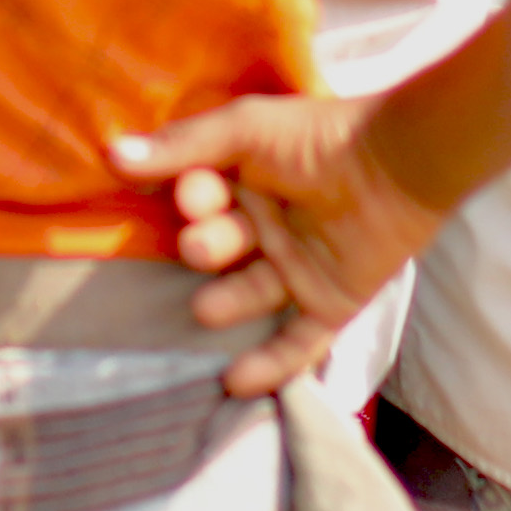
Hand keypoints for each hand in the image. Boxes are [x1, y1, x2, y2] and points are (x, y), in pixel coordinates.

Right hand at [114, 97, 434, 399]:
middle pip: (218, 249)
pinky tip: (234, 381)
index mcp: (246, 180)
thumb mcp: (246, 129)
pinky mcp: (330, 303)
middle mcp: (267, 227)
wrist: (398, 164)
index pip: (199, 200)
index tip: (192, 195)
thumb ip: (183, 144)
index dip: (191, 200)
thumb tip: (112, 154)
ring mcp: (298, 268)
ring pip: (248, 296)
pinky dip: (270, 366)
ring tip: (209, 306)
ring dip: (225, 303)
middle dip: (206, 247)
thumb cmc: (319, 137)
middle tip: (205, 242)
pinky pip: (297, 343)